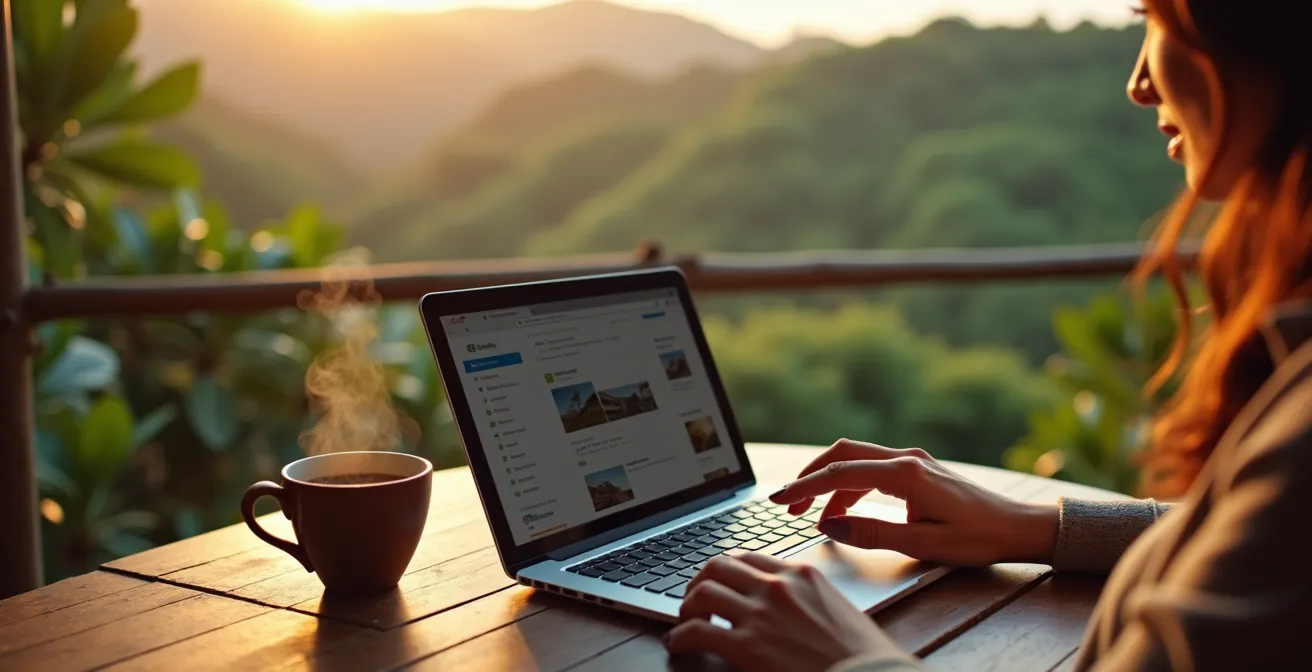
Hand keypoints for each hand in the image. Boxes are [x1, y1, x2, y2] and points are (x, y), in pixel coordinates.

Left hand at [665, 553, 908, 671]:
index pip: (748, 557)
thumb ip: (807, 598)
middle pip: (718, 565)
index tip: (719, 582)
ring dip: (687, 606)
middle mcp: (777, 587)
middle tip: (695, 598)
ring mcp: (761, 614)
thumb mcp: (838, 609)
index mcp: (801, 575)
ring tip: (686, 620)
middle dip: (700, 580)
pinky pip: (696, 630)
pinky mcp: (746, 646)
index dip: (726, 570)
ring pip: (702, 592)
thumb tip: (787, 607)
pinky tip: (680, 643)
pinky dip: (681, 636)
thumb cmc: (862, 655)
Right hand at [769, 439, 1057, 565]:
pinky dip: (850, 486)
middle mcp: (906, 458)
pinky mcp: (918, 469)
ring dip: (830, 483)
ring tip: (814, 516)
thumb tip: (830, 527)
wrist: (1019, 527)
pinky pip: (872, 469)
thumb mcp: (923, 543)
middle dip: (811, 476)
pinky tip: (845, 511)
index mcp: (905, 474)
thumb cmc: (978, 537)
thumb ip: (872, 533)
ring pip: (856, 460)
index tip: (779, 500)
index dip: (805, 486)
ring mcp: (912, 461)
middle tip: (788, 504)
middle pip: (843, 454)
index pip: (841, 473)